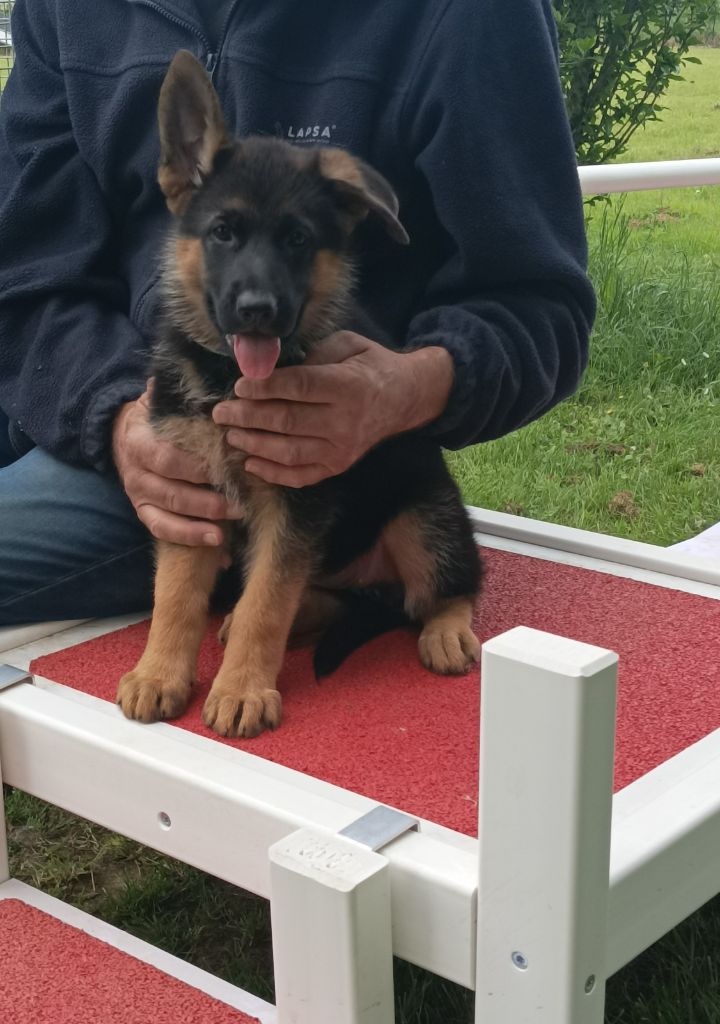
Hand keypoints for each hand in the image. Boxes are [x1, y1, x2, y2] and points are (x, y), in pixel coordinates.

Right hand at [112, 385, 240, 545]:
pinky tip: (218, 546)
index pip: (167, 458)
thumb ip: (177, 393)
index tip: (226, 467)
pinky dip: (190, 540)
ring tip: (230, 527)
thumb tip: (205, 372)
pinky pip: (163, 532)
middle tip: (241, 503)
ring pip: (167, 516)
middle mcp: (136, 473)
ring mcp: (139, 496)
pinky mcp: (145, 513)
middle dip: (207, 500)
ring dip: (200, 524)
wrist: (123, 434)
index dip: (196, 467)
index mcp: (140, 442)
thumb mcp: (161, 400)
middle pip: (171, 492)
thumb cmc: (156, 417)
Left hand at [212, 331, 453, 486]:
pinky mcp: (338, 466)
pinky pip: (301, 476)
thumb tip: (271, 368)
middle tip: (220, 412)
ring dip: (254, 445)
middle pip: (287, 421)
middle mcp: (345, 421)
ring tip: (230, 435)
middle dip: (248, 417)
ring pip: (289, 452)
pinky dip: (273, 473)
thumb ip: (313, 355)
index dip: (265, 388)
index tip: (238, 386)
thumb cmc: (369, 365)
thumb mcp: (347, 345)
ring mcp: (342, 449)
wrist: (404, 398)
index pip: (299, 388)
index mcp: (348, 385)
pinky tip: (251, 463)